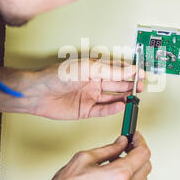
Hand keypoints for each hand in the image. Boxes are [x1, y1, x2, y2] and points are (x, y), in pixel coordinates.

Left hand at [0, 59, 144, 119]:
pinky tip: (121, 106)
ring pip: (112, 98)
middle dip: (130, 85)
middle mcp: (93, 82)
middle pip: (117, 84)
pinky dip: (112, 109)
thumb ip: (110, 70)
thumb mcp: (87, 69)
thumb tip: (128, 69)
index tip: (142, 74)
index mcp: (94, 69)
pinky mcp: (85, 110)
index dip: (131, 72)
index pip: (117, 69)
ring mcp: (90, 96)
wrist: (38, 93)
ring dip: (124, 97)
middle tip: (141, 87)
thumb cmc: (55, 75)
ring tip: (134, 98)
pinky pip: (103, 110)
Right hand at [34, 131, 151, 179]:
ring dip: (135, 167)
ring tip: (120, 158)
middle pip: (146, 166)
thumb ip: (107, 149)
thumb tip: (120, 143)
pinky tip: (116, 173)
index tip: (134, 135)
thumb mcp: (84, 158)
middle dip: (140, 153)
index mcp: (119, 175)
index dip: (140, 140)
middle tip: (129, 144)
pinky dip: (129, 179)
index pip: (143, 153)